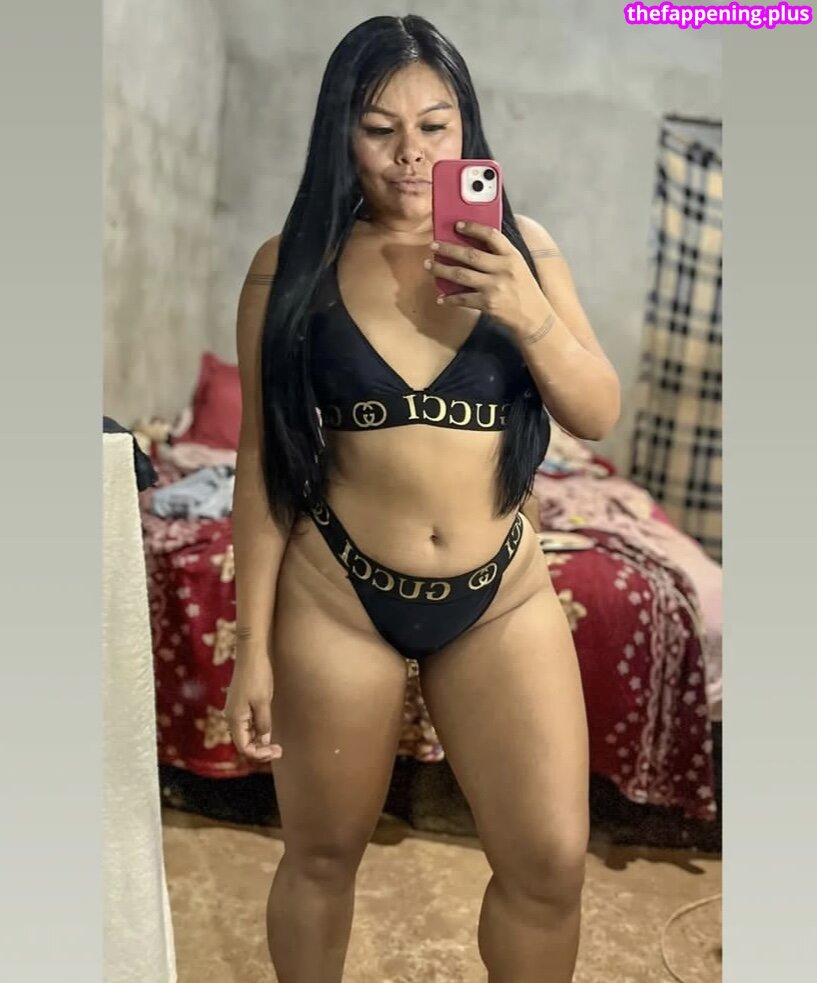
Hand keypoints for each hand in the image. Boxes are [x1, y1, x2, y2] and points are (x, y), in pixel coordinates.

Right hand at [222, 653, 281, 764]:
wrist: (252, 653)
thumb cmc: (257, 676)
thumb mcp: (263, 703)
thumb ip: (263, 724)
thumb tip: (264, 740)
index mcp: (234, 718)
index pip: (243, 747)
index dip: (259, 754)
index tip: (276, 751)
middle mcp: (232, 716)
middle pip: (243, 742)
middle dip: (260, 750)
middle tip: (279, 751)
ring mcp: (236, 709)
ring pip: (246, 733)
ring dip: (259, 741)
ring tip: (276, 745)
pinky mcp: (241, 703)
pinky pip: (247, 723)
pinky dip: (257, 730)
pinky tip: (268, 730)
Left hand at [425, 221, 550, 336]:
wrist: (534, 317)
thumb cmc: (524, 290)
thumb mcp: (519, 267)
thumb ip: (501, 256)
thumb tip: (474, 244)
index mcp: (512, 256)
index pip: (491, 235)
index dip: (473, 228)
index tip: (457, 224)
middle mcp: (503, 269)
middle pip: (470, 255)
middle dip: (448, 249)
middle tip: (433, 246)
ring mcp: (495, 287)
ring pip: (461, 275)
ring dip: (442, 270)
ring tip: (429, 265)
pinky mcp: (488, 304)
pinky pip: (462, 299)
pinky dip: (449, 299)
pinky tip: (441, 298)